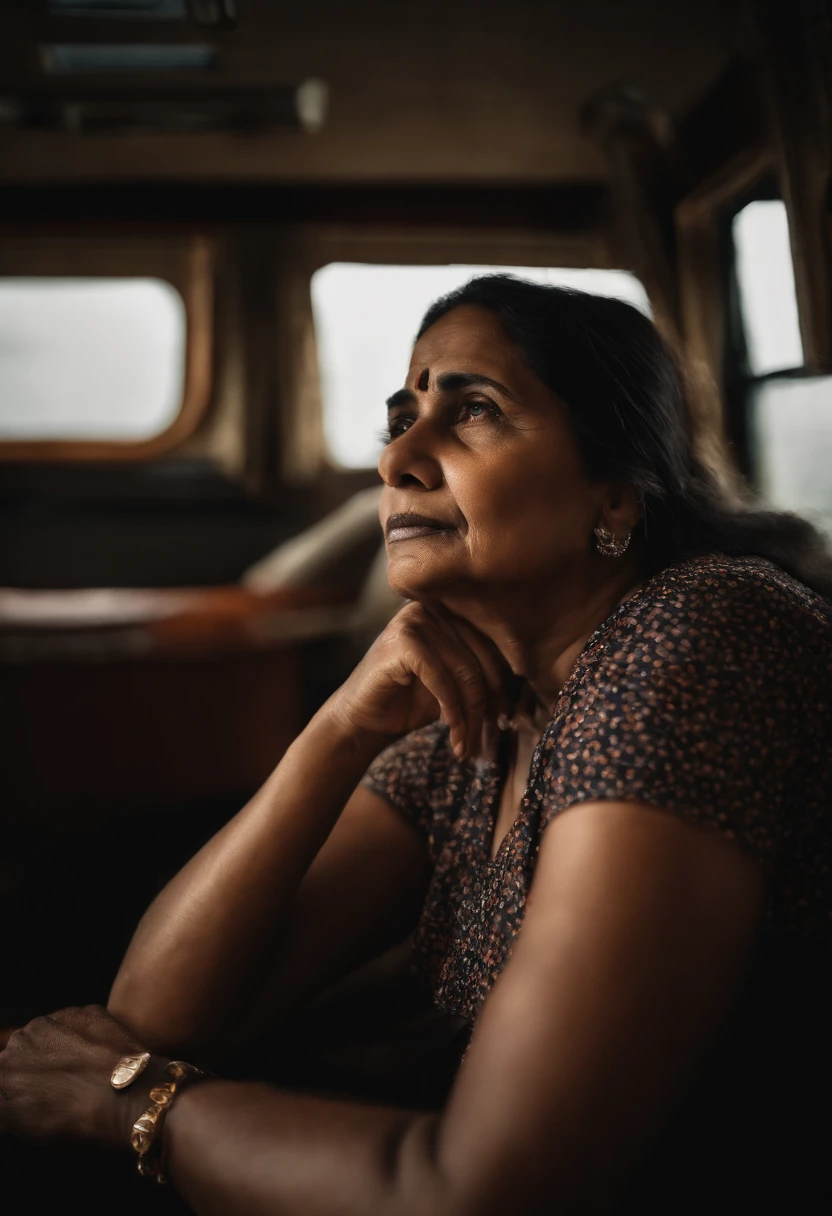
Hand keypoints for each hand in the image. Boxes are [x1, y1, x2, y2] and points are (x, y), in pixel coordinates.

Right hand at [0, 1004, 158, 1149]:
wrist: (129, 1098)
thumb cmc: (80, 1126)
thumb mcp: (32, 1132)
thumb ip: (12, 1107)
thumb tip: (14, 1096)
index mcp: (2, 1076)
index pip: (6, 1079)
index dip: (21, 1088)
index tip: (36, 1096)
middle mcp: (19, 1043)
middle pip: (22, 1052)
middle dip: (37, 1065)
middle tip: (62, 1086)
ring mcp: (52, 1021)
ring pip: (48, 1033)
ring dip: (59, 1046)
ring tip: (84, 1071)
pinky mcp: (83, 1010)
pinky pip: (79, 1024)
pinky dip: (86, 1036)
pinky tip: (101, 1056)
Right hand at [328, 601, 514, 758]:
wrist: (361, 720)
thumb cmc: (408, 703)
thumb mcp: (452, 685)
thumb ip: (479, 675)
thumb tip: (522, 690)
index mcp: (448, 613)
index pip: (490, 647)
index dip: (501, 687)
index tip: (504, 720)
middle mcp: (433, 609)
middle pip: (479, 660)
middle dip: (486, 705)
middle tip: (486, 739)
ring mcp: (415, 620)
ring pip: (464, 672)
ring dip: (469, 715)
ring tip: (467, 744)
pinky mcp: (403, 641)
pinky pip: (442, 677)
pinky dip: (451, 708)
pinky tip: (452, 730)